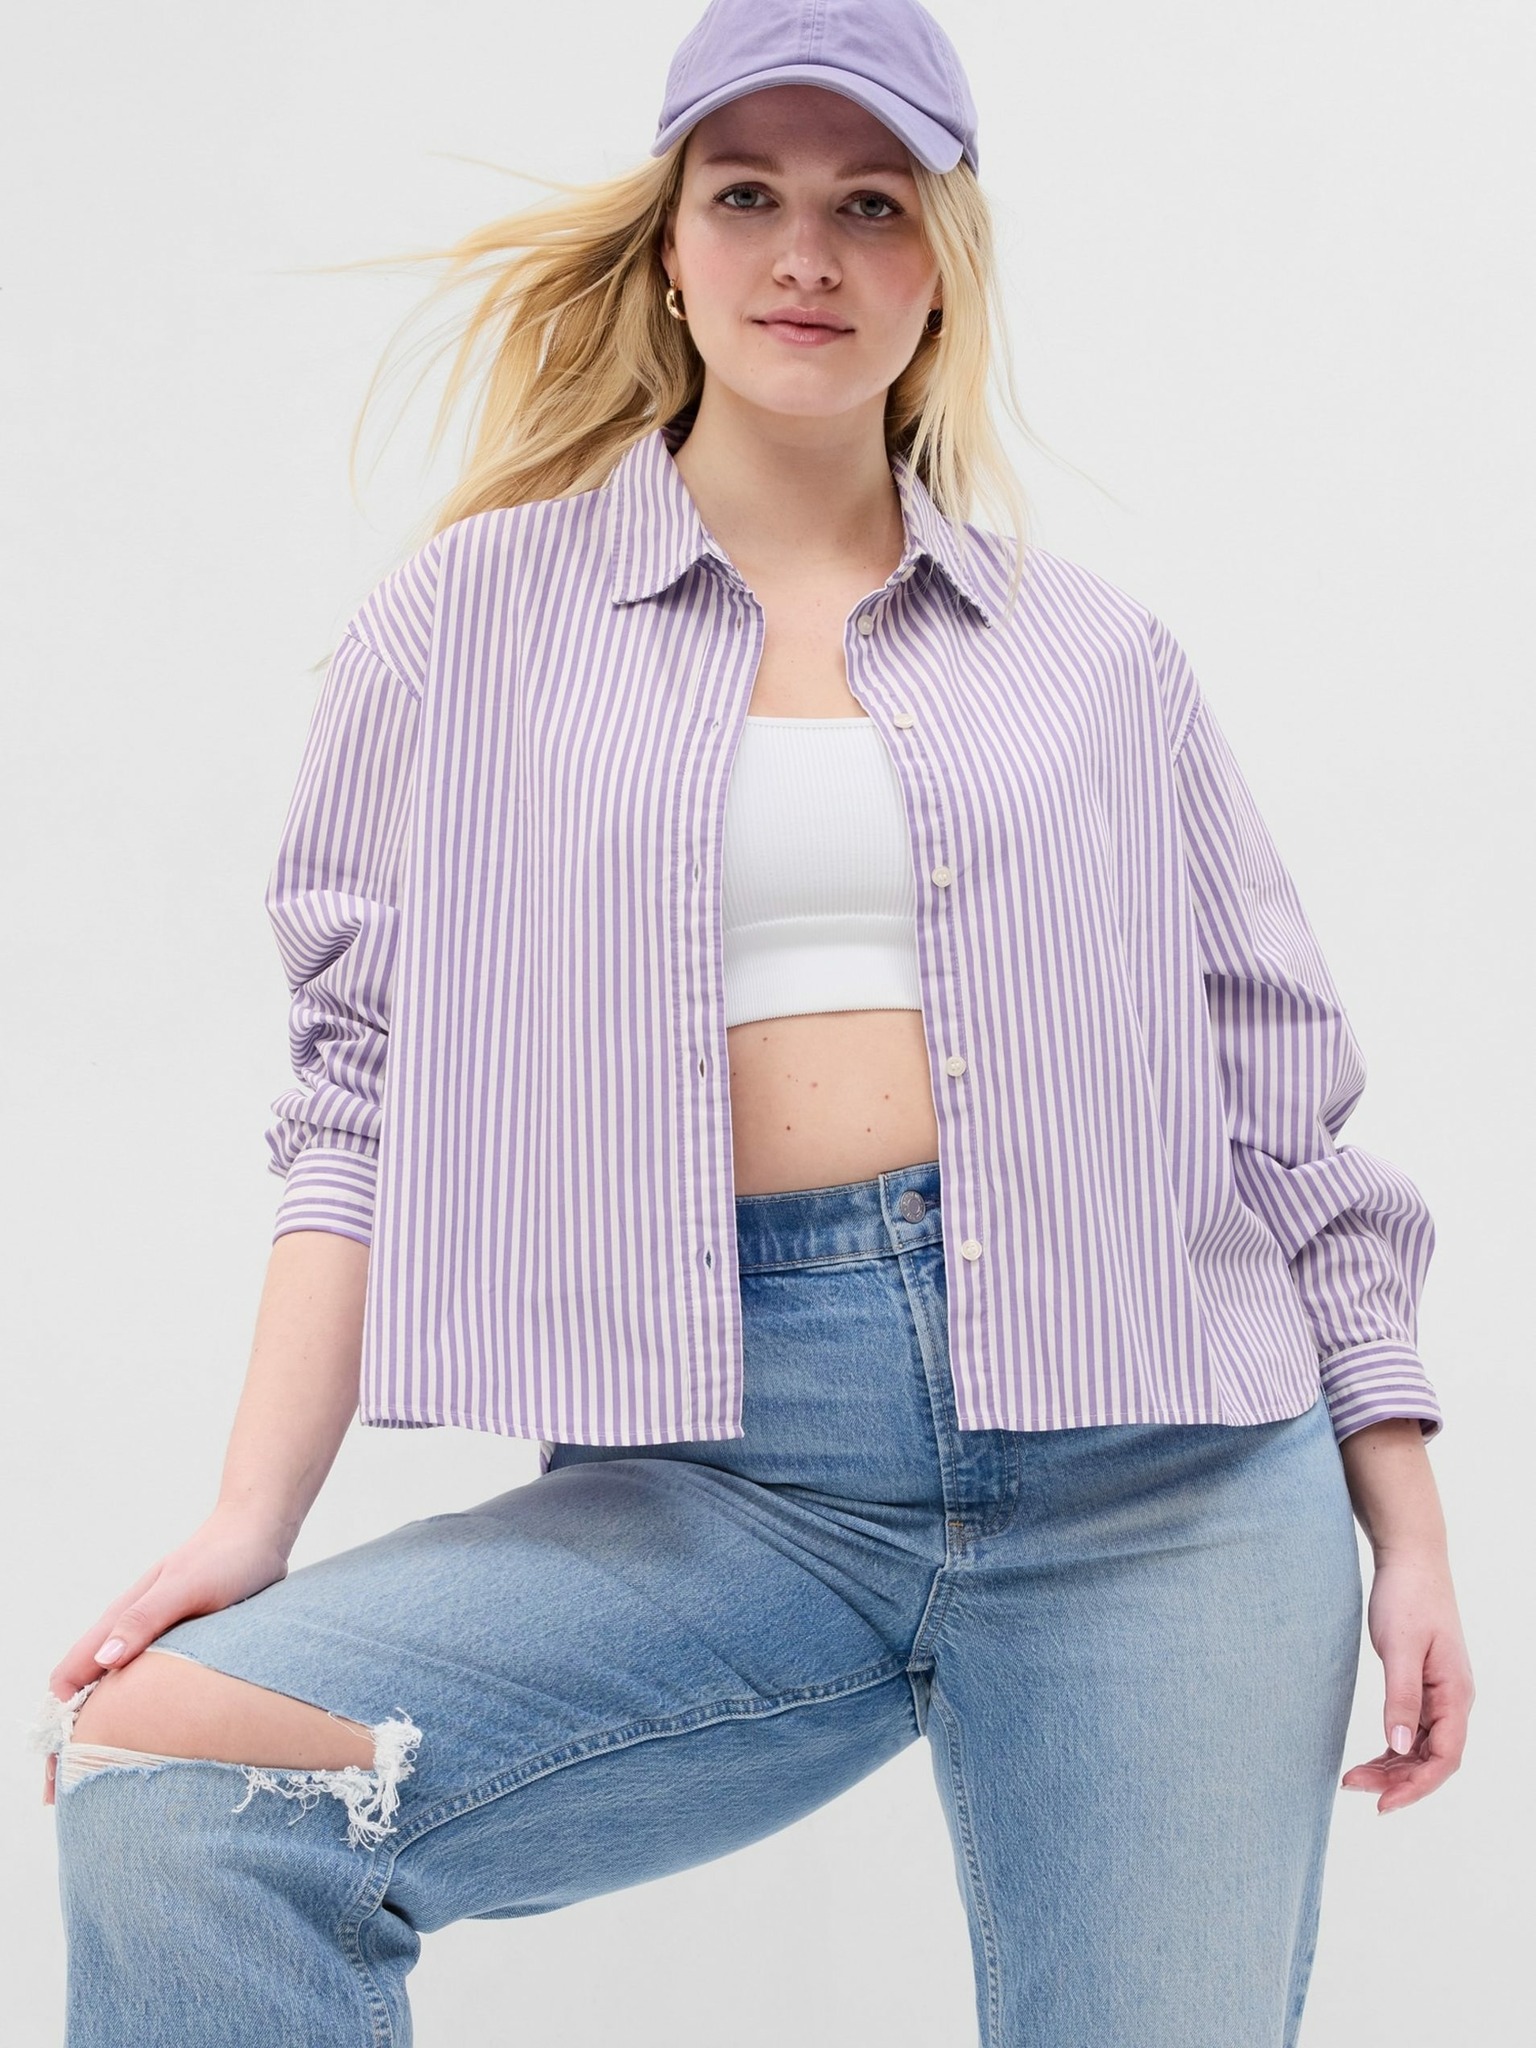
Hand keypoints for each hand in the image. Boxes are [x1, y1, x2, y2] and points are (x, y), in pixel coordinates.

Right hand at [39, 1502, 292, 1806]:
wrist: (259, 1532)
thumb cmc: (226, 1557)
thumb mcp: (186, 1588)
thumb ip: (144, 1620)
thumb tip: (103, 1662)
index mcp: (121, 1620)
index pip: (69, 1679)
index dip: (57, 1728)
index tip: (57, 1775)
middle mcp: (129, 1631)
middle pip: (85, 1692)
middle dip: (74, 1742)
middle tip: (72, 1795)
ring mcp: (154, 1638)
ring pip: (116, 1691)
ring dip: (104, 1730)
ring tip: (106, 1778)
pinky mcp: (181, 1642)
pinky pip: (149, 1686)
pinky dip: (139, 1715)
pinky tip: (154, 1740)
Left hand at [1340, 1544, 1472, 1813]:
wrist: (1410, 1560)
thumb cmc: (1408, 1597)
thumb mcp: (1399, 1648)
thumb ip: (1401, 1698)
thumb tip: (1397, 1747)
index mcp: (1456, 1694)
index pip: (1444, 1758)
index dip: (1415, 1786)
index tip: (1381, 1802)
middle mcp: (1453, 1700)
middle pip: (1432, 1759)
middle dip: (1397, 1780)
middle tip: (1352, 1785)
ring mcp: (1440, 1694)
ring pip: (1422, 1748)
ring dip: (1393, 1767)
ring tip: (1355, 1777)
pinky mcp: (1424, 1686)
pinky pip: (1413, 1730)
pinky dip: (1393, 1748)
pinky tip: (1372, 1757)